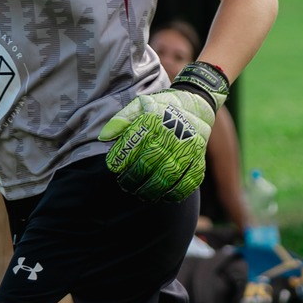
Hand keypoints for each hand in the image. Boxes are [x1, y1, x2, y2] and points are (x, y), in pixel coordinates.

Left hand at [98, 61, 228, 202]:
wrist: (196, 105)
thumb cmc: (162, 108)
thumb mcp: (140, 105)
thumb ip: (121, 120)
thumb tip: (103, 137)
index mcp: (155, 120)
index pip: (134, 144)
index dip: (122, 159)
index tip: (114, 168)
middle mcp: (172, 135)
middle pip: (150, 163)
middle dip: (134, 177)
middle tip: (125, 185)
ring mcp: (187, 148)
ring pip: (168, 175)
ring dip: (152, 189)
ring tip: (141, 194)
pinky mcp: (199, 158)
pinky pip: (189, 180)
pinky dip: (176, 192)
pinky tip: (164, 196)